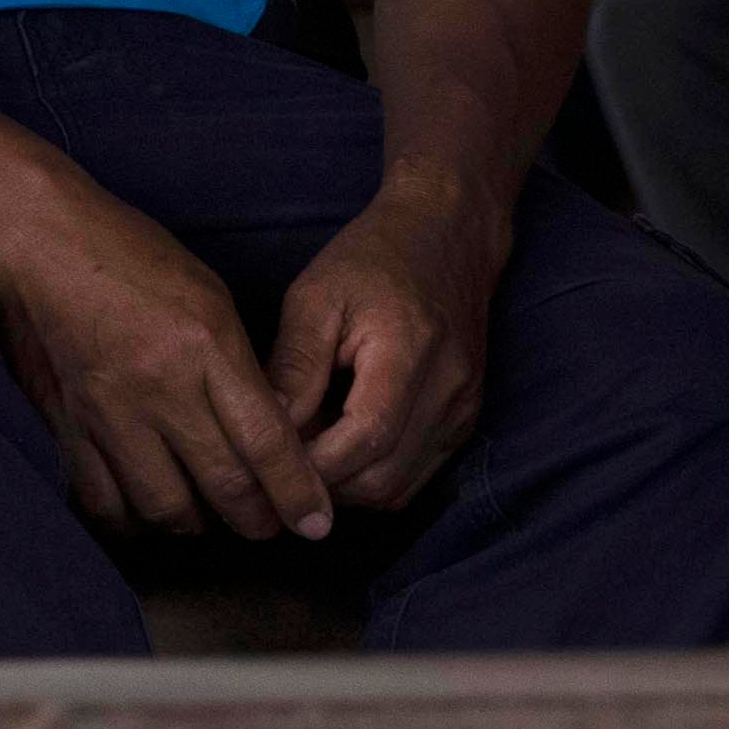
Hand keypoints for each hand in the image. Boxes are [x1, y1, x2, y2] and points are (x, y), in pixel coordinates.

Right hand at [0, 162, 333, 541]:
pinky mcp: (66, 423)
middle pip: (224, 484)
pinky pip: (103, 500)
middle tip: (270, 525)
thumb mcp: (207, 295)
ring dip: (197, 523)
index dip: (298, 492)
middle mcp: (160, 386)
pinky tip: (145, 507)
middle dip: (258, 520)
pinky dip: (132, 519)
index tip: (316, 523)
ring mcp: (108, 410)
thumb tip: (268, 434)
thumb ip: (238, 366)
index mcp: (205, 345)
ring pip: (165, 505)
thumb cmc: (128, 256)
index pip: (266, 441)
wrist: (36, 242)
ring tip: (208, 516)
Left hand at [256, 180, 503, 518]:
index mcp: (409, 352)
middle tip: (274, 460)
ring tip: (305, 449)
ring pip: (398, 491)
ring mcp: (463, 412)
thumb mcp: (315, 298)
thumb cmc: (372, 260)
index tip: (263, 465)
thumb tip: (264, 431)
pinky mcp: (465, 422)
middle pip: (381, 481)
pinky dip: (371, 477)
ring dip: (345, 487)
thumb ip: (293, 367)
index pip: (363, 439)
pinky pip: (414, 478)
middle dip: (321, 484)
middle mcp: (449, 391)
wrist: (448, 237)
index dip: (311, 466)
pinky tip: (338, 446)